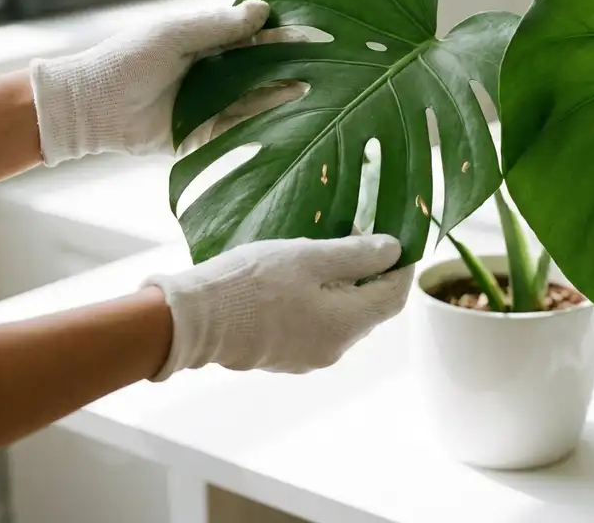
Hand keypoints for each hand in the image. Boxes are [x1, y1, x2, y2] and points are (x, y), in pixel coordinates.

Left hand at [30, 0, 295, 165]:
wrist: (90, 108)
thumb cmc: (127, 61)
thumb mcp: (174, 34)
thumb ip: (217, 26)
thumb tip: (263, 10)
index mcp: (208, 44)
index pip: (257, 37)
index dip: (285, 34)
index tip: (318, 31)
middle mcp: (217, 74)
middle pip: (264, 69)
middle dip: (294, 66)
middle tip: (332, 64)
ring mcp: (214, 106)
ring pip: (259, 99)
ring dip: (286, 95)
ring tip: (320, 89)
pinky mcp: (207, 136)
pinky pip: (242, 129)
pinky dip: (266, 124)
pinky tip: (292, 117)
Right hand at [142, 235, 411, 378]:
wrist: (192, 320)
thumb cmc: (251, 282)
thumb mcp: (308, 257)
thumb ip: (356, 254)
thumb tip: (394, 251)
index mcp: (345, 325)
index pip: (394, 297)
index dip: (401, 267)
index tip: (397, 239)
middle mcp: (333, 349)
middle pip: (369, 309)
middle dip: (371, 274)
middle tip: (360, 237)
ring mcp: (307, 356)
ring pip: (341, 317)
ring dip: (343, 287)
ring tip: (327, 253)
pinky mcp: (283, 356)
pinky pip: (315, 325)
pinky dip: (319, 301)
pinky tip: (299, 277)